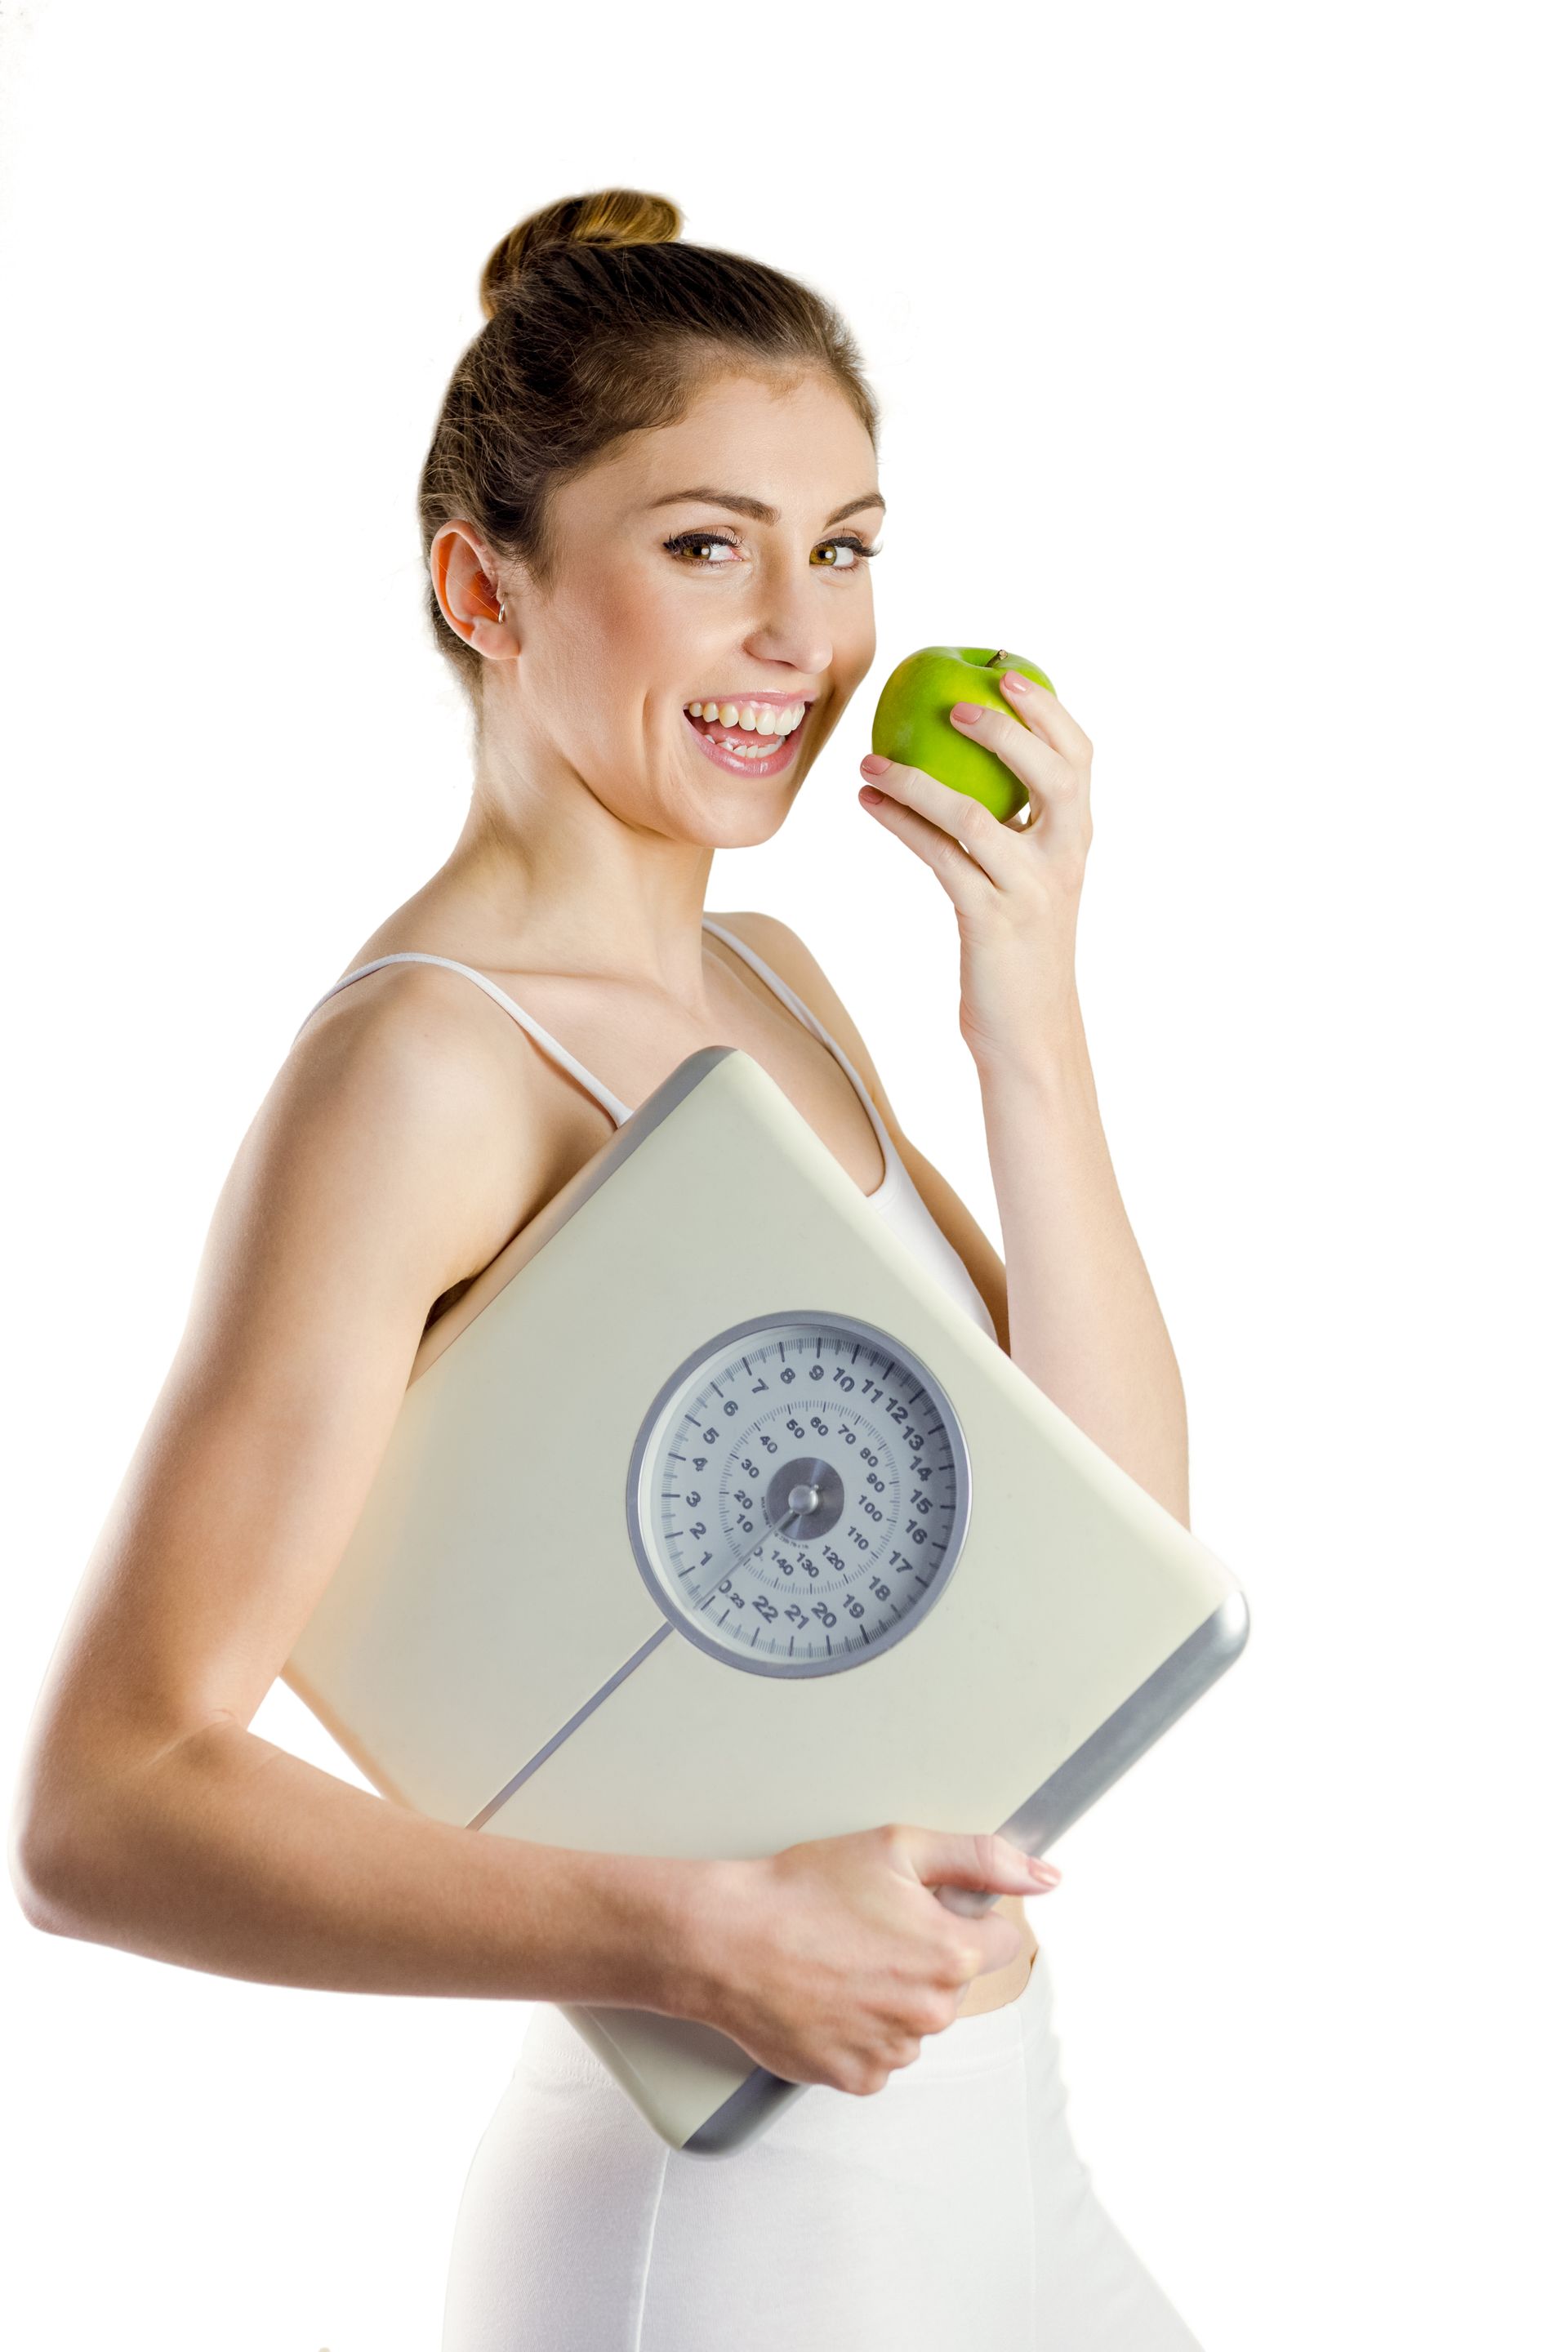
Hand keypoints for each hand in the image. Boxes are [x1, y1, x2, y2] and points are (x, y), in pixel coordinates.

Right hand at [686, 1823, 1060, 2095]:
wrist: (727, 1940)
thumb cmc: (803, 1890)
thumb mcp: (897, 1846)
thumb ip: (981, 1858)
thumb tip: (1045, 1877)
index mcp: (951, 1955)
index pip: (1000, 1943)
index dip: (963, 1917)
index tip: (925, 1909)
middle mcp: (931, 2013)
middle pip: (953, 1983)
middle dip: (924, 1956)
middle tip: (867, 1928)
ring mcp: (893, 2052)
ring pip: (914, 2020)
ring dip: (891, 1995)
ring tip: (838, 1960)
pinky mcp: (855, 2078)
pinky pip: (878, 2054)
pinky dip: (859, 2029)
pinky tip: (827, 1995)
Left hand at [859, 671, 1093, 1071]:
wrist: (1029, 1032)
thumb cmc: (1018, 951)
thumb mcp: (1030, 882)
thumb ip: (1017, 830)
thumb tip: (972, 768)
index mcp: (1076, 839)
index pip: (1079, 757)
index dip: (1048, 710)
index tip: (1008, 673)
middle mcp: (1064, 859)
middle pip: (1052, 774)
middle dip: (1005, 730)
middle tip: (951, 704)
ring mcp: (1030, 891)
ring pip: (975, 817)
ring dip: (917, 781)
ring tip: (871, 761)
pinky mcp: (990, 921)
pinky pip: (940, 858)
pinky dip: (901, 823)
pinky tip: (870, 802)